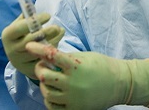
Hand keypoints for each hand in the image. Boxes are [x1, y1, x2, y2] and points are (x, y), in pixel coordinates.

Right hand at [2, 13, 63, 78]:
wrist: (19, 56)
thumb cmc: (21, 35)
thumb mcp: (20, 24)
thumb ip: (26, 15)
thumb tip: (29, 4)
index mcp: (7, 35)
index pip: (19, 28)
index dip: (34, 21)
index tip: (48, 15)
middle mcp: (10, 50)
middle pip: (30, 41)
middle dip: (46, 32)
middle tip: (56, 26)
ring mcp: (19, 62)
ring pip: (38, 51)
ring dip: (53, 40)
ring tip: (60, 31)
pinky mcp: (28, 70)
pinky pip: (43, 60)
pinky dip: (52, 51)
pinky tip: (58, 42)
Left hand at [26, 43, 148, 109]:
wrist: (120, 84)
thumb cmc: (103, 66)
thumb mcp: (86, 57)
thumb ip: (68, 58)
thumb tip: (49, 55)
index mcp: (76, 66)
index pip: (52, 56)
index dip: (38, 49)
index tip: (29, 46)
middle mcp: (72, 83)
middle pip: (44, 76)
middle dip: (39, 69)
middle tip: (42, 66)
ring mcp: (72, 98)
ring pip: (46, 93)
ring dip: (44, 85)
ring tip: (49, 80)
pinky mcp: (74, 108)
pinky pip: (52, 106)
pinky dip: (49, 99)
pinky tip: (53, 93)